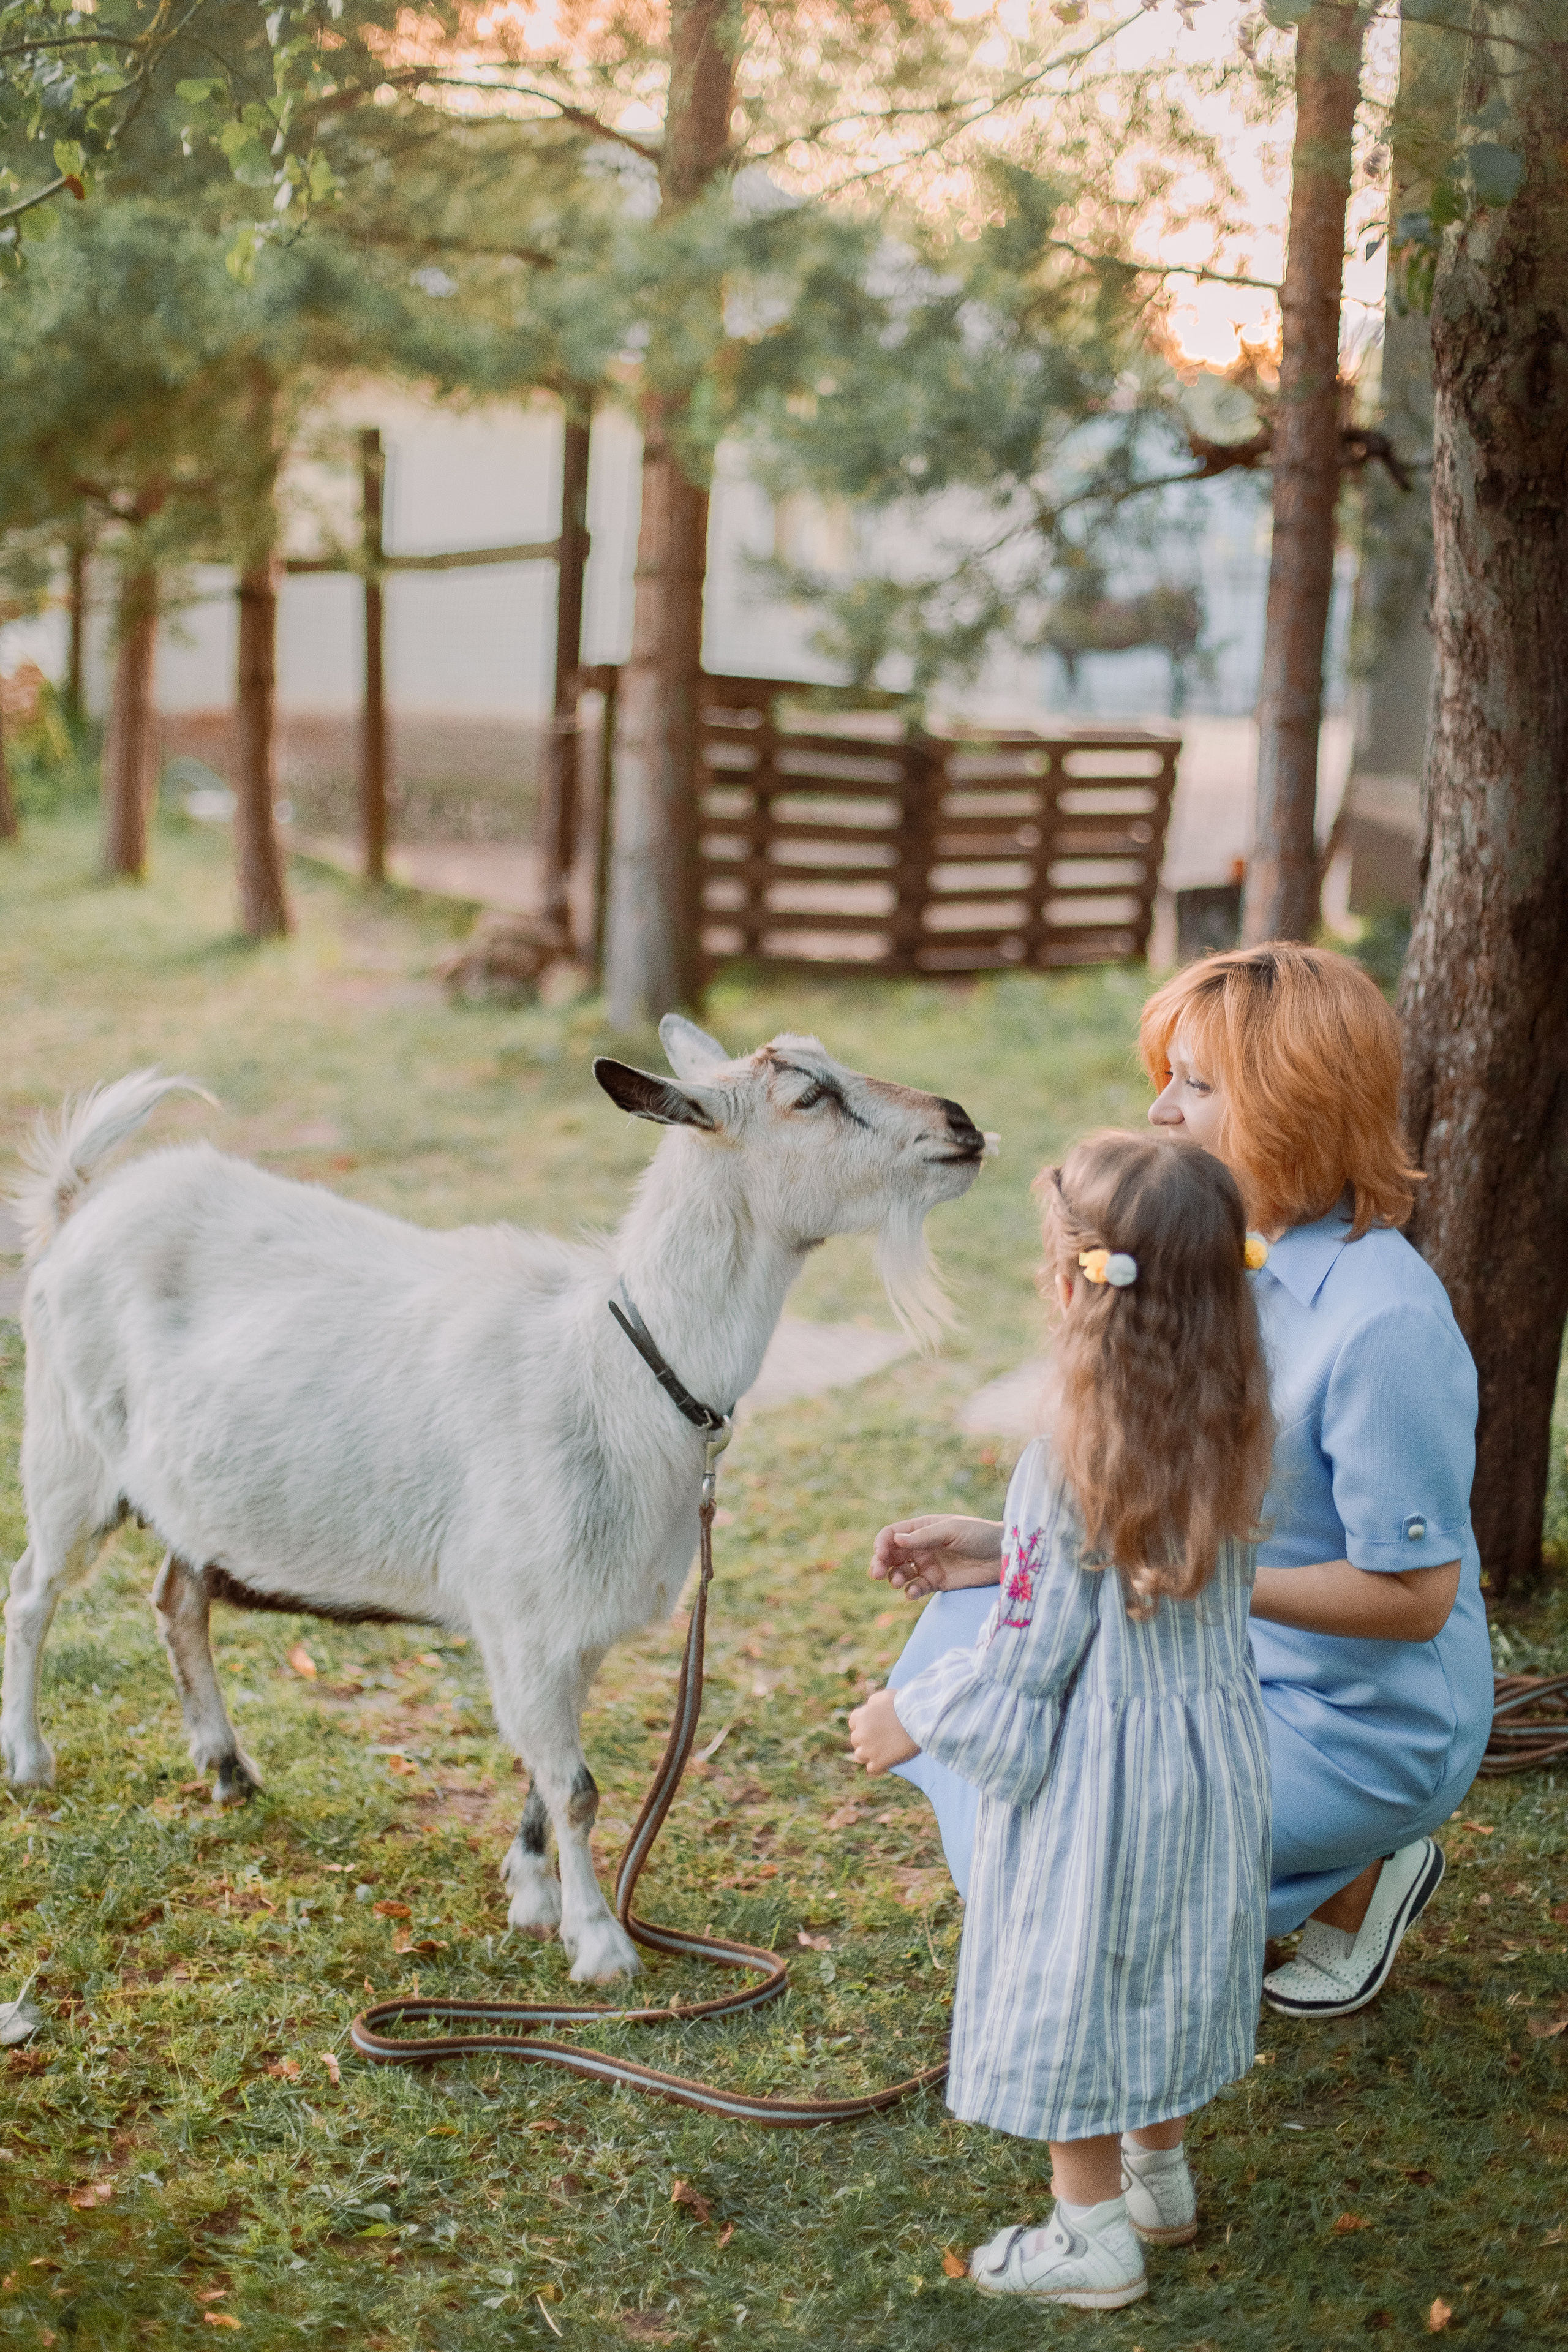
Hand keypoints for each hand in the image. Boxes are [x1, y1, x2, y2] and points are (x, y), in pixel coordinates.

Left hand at [848, 1686, 919, 1775]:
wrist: (917, 1719)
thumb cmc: (903, 1704)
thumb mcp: (883, 1697)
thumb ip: (872, 1704)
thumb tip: (870, 1708)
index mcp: (861, 1717)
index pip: (853, 1723)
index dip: (863, 1725)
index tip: (872, 1726)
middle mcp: (861, 1734)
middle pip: (856, 1740)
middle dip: (865, 1739)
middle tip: (879, 1740)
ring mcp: (869, 1750)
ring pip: (860, 1756)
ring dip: (869, 1754)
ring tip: (881, 1753)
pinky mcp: (879, 1762)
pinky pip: (872, 1769)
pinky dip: (879, 1767)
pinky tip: (887, 1763)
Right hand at [869, 1514, 1004, 1600]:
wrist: (1004, 1555)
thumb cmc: (979, 1534)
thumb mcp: (951, 1530)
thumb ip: (924, 1536)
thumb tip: (896, 1540)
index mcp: (922, 1528)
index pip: (892, 1534)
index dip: (882, 1544)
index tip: (880, 1555)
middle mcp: (921, 1546)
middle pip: (891, 1555)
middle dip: (880, 1563)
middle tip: (876, 1574)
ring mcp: (928, 1565)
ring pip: (900, 1573)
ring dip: (894, 1577)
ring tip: (898, 1582)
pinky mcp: (938, 1583)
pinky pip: (917, 1588)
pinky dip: (910, 1592)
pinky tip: (912, 1593)